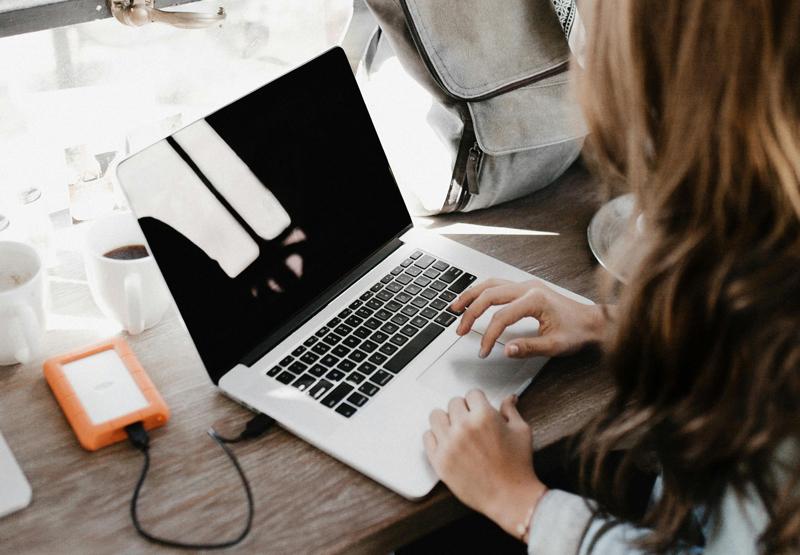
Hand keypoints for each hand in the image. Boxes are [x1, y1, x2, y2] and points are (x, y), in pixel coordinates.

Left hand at [424, 390, 546, 539]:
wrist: (510, 497)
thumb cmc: (518, 466)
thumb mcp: (521, 432)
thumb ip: (511, 411)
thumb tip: (509, 398)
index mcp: (484, 416)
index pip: (472, 393)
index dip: (478, 401)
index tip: (479, 408)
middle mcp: (463, 427)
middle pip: (453, 403)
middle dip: (464, 410)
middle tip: (471, 422)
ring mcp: (449, 444)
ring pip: (436, 416)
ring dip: (446, 420)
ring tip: (456, 430)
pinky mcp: (439, 460)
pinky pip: (427, 437)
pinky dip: (436, 437)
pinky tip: (447, 442)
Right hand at [450, 278, 607, 358]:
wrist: (593, 321)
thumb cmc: (578, 332)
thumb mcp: (555, 345)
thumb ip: (529, 348)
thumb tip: (506, 350)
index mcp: (535, 300)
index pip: (501, 317)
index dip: (488, 335)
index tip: (483, 351)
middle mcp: (528, 287)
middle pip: (489, 295)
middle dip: (471, 313)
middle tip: (460, 330)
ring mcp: (526, 285)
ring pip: (491, 284)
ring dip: (471, 296)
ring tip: (455, 308)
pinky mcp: (526, 288)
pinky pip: (498, 285)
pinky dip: (482, 292)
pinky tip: (473, 300)